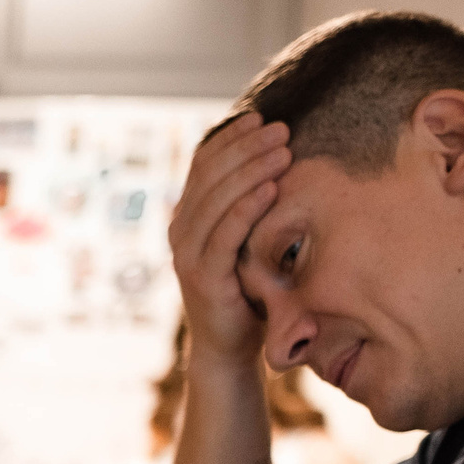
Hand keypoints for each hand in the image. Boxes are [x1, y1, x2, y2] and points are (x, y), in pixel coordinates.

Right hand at [166, 112, 288, 365]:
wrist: (229, 346)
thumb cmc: (245, 289)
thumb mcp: (244, 239)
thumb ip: (245, 207)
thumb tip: (273, 160)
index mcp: (187, 216)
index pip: (203, 163)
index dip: (230, 137)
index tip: (261, 117)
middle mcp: (180, 230)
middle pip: (210, 174)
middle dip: (247, 147)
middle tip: (281, 128)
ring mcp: (187, 254)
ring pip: (217, 199)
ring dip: (251, 170)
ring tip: (283, 150)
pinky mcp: (202, 276)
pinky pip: (225, 234)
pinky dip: (248, 208)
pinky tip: (272, 188)